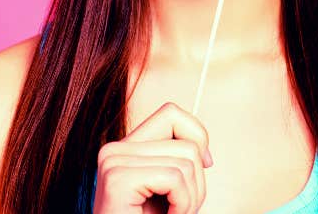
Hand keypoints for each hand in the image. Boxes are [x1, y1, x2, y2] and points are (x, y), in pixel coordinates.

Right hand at [92, 101, 213, 213]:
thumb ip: (179, 162)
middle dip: (197, 181)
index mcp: (124, 149)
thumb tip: (205, 153)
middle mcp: (113, 150)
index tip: (203, 167)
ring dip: (191, 198)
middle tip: (178, 209)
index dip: (197, 137)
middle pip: (186, 141)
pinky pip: (175, 178)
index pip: (172, 113)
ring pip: (186, 160)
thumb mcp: (170, 192)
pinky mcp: (117, 179)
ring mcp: (112, 162)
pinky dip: (183, 206)